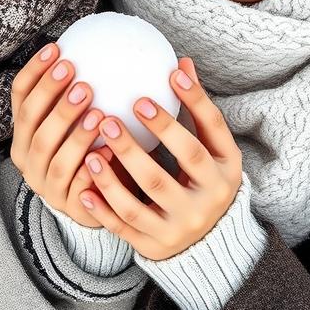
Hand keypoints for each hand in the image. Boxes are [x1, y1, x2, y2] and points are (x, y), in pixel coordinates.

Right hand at [10, 42, 110, 227]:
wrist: (101, 199)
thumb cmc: (92, 148)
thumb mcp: (79, 119)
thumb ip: (81, 89)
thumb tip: (99, 41)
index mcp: (24, 131)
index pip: (20, 97)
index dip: (35, 72)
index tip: (57, 49)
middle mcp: (28, 158)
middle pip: (33, 124)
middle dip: (51, 97)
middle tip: (77, 75)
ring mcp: (46, 185)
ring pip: (54, 158)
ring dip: (75, 134)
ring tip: (98, 112)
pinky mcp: (69, 207)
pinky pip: (78, 188)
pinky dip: (92, 169)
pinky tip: (108, 152)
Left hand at [77, 57, 242, 259]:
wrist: (208, 245)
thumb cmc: (204, 181)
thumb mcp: (211, 150)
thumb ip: (196, 111)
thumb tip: (182, 63)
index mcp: (226, 170)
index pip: (213, 131)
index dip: (194, 101)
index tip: (169, 74)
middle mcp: (209, 200)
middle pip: (178, 165)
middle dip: (147, 137)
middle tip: (114, 114)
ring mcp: (181, 226)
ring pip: (144, 200)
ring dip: (114, 174)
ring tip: (93, 149)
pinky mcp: (156, 246)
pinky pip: (125, 227)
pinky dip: (102, 208)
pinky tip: (83, 187)